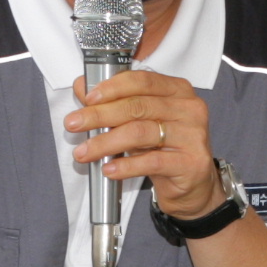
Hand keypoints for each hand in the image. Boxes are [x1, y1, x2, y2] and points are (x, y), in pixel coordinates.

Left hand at [66, 67, 224, 218]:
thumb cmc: (164, 149)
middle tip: (74, 124)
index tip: (87, 98)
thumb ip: (114, 103)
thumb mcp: (140, 122)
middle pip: (137, 107)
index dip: (112, 88)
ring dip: (106, 143)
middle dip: (100, 115)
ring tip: (84, 152)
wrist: (192, 185)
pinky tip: (109, 169)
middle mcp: (189, 109)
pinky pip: (152, 162)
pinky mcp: (191, 162)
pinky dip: (126, 166)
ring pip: (141, 133)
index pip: (142, 81)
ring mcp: (192, 135)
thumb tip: (82, 87)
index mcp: (177, 90)